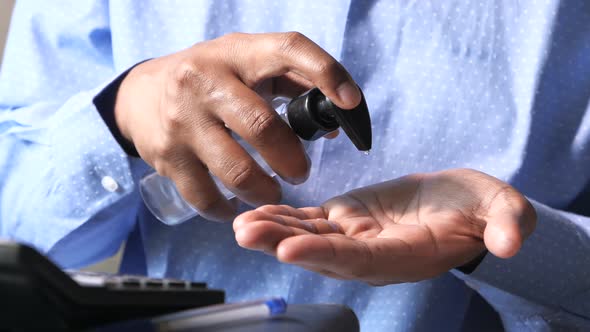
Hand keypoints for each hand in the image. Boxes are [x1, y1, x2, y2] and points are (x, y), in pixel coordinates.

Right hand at [114, 32, 360, 220]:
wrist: (144, 93)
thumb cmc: (213, 78)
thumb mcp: (248, 64)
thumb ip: (295, 84)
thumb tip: (336, 122)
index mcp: (238, 53)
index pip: (288, 50)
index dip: (326, 73)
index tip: (351, 103)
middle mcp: (205, 81)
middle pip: (262, 127)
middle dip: (292, 160)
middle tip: (300, 172)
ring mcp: (183, 121)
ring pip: (237, 171)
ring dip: (266, 192)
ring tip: (273, 193)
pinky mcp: (167, 156)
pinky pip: (206, 198)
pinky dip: (230, 209)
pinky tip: (239, 206)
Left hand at [233, 169, 536, 284]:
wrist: (456, 207)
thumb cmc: (478, 209)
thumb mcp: (500, 208)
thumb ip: (507, 222)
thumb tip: (512, 241)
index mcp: (404, 255)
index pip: (361, 260)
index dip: (326, 255)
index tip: (290, 248)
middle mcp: (372, 254)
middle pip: (322, 254)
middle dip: (282, 244)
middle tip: (244, 233)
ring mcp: (355, 238)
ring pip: (309, 238)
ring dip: (273, 231)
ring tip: (239, 224)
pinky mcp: (344, 220)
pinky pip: (309, 222)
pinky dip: (283, 218)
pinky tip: (254, 214)